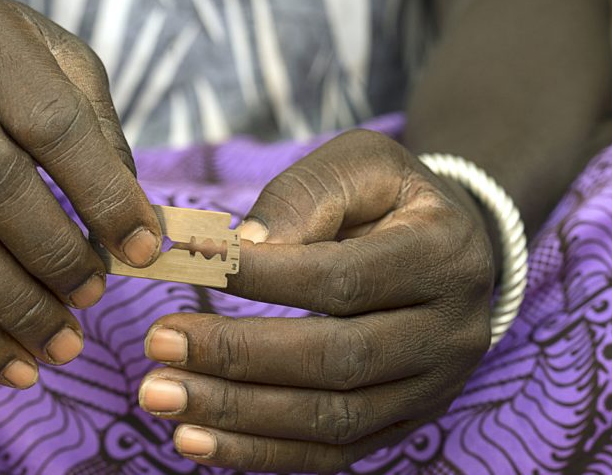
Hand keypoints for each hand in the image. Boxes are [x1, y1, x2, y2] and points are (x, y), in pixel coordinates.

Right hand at [0, 0, 162, 388]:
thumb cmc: (1, 71)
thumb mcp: (58, 65)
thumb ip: (100, 132)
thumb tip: (137, 226)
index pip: (50, 122)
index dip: (102, 191)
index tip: (145, 247)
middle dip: (53, 251)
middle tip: (96, 295)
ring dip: (13, 305)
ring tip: (64, 344)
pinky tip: (13, 366)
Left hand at [138, 130, 493, 472]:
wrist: (454, 249)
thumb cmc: (391, 198)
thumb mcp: (360, 165)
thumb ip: (303, 198)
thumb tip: (242, 247)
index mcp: (442, 256)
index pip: (341, 278)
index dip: (260, 277)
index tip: (184, 262)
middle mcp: (449, 332)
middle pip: (336, 359)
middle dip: (237, 355)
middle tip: (157, 344)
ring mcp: (433, 389)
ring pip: (330, 419)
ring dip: (236, 414)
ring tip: (160, 396)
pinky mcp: (406, 424)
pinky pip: (332, 454)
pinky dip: (260, 452)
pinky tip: (195, 441)